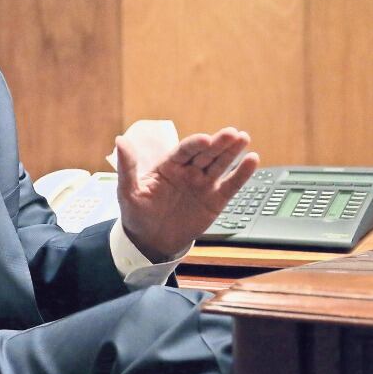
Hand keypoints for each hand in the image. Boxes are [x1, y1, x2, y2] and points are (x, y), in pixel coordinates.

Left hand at [116, 127, 259, 260]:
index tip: (205, 139)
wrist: (150, 240)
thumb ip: (127, 166)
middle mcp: (188, 171)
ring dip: (232, 152)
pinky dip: (241, 174)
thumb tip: (120, 141)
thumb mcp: (127, 190)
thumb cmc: (137, 213)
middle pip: (206, 154)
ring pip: (220, 165)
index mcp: (168, 166)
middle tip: (232, 133)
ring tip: (244, 138)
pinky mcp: (215, 200)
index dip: (194, 144)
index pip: (184, 151)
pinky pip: (230, 185)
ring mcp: (203, 184)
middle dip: (219, 143)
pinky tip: (252, 160)